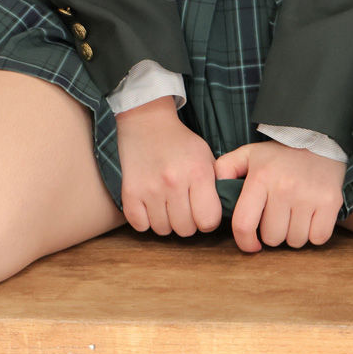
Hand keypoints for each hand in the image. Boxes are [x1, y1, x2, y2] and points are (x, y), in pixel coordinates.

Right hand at [112, 98, 223, 236]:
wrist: (147, 123)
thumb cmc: (180, 143)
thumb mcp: (206, 157)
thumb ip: (215, 185)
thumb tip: (222, 213)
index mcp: (198, 172)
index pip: (209, 221)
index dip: (208, 220)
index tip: (203, 211)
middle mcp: (174, 182)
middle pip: (186, 230)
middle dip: (187, 222)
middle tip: (183, 206)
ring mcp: (150, 188)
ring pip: (163, 230)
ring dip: (166, 221)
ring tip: (166, 203)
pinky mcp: (130, 192)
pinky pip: (141, 226)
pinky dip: (145, 220)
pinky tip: (150, 205)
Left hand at [212, 140, 347, 251]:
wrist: (318, 138)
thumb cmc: (280, 154)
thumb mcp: (248, 154)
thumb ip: (224, 169)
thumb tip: (211, 191)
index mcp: (260, 178)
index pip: (244, 224)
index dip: (245, 242)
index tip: (251, 244)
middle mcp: (284, 188)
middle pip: (272, 238)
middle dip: (273, 233)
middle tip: (278, 217)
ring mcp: (309, 196)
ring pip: (295, 241)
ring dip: (293, 234)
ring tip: (294, 215)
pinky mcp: (330, 202)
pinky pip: (318, 238)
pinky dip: (314, 234)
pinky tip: (311, 217)